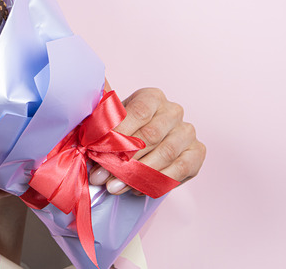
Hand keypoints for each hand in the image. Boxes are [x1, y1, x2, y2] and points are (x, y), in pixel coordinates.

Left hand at [89, 88, 206, 194]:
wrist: (146, 143)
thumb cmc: (126, 131)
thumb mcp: (112, 124)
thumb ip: (103, 130)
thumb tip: (87, 146)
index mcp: (152, 97)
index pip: (138, 112)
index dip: (118, 133)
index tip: (97, 150)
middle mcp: (173, 111)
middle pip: (150, 135)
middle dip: (123, 159)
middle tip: (100, 176)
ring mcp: (187, 131)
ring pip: (165, 154)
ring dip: (138, 174)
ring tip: (114, 187)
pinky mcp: (197, 152)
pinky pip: (180, 169)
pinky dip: (158, 181)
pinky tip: (137, 189)